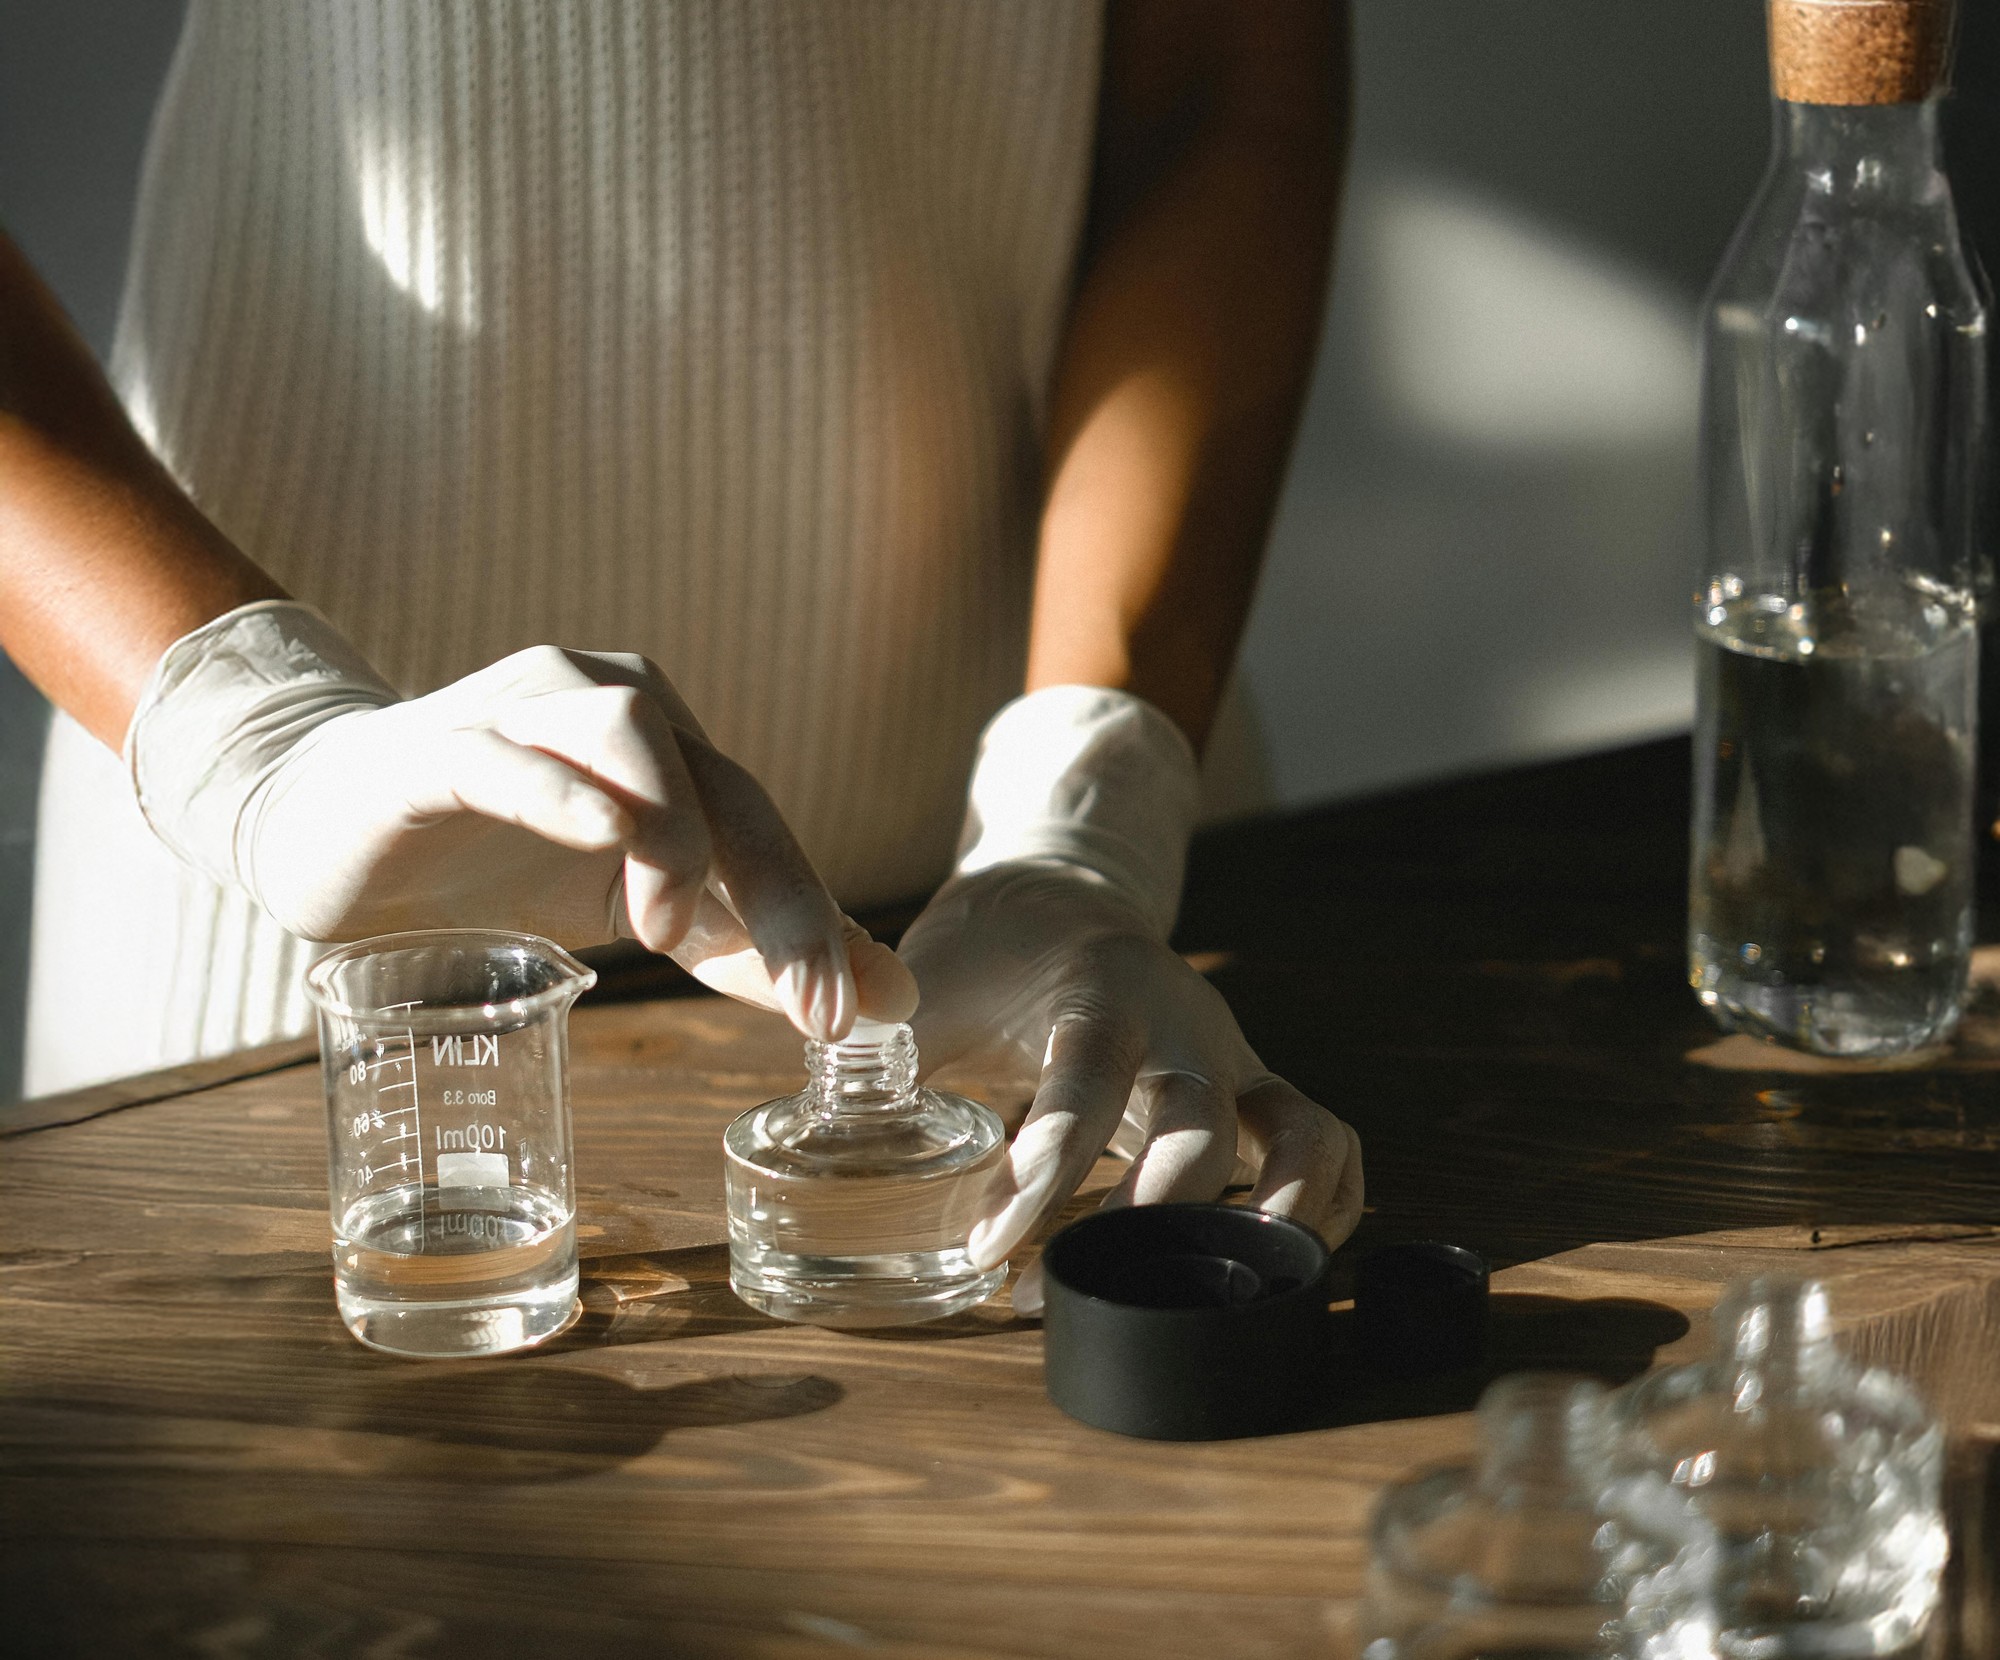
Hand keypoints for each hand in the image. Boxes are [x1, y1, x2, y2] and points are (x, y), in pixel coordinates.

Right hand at [128, 604, 913, 1038]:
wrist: (326, 826)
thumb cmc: (495, 864)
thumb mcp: (641, 916)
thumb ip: (752, 952)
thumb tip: (891, 1001)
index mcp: (671, 749)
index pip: (762, 826)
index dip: (812, 917)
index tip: (846, 1016)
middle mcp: (612, 706)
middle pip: (721, 784)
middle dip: (776, 893)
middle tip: (803, 994)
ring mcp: (522, 715)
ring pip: (630, 735)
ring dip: (672, 833)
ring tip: (666, 928)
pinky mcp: (435, 746)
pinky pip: (504, 753)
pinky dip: (558, 789)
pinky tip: (599, 835)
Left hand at [900, 860, 1361, 1315]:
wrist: (1060, 895)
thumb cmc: (985, 954)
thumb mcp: (929, 989)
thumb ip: (884, 1057)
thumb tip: (823, 1136)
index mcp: (1098, 986)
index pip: (1086, 1075)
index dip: (1046, 1168)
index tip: (989, 1245)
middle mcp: (1182, 1020)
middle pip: (1199, 1119)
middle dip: (1148, 1217)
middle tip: (1069, 1291)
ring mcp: (1230, 1056)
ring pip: (1296, 1129)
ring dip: (1273, 1217)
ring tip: (1216, 1298)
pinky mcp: (1253, 1090)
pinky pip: (1324, 1141)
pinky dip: (1322, 1203)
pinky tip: (1270, 1265)